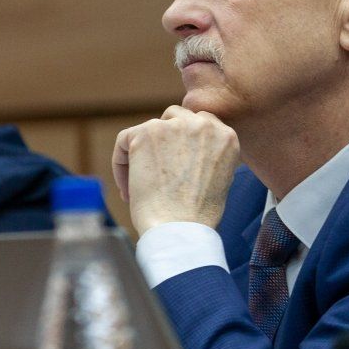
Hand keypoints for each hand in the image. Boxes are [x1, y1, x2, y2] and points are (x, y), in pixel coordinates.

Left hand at [112, 105, 239, 237]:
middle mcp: (204, 124)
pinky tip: (127, 189)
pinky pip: (125, 140)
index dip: (184, 145)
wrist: (180, 230)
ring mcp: (174, 126)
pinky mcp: (146, 134)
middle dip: (165, 142)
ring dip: (144, 152)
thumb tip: (185, 153)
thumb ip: (208, 157)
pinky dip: (121, 163)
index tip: (175, 169)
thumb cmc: (197, 217)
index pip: (201, 125)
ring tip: (139, 185)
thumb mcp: (220, 180)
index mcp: (227, 136)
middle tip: (157, 173)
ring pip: (151, 128)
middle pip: (176, 118)